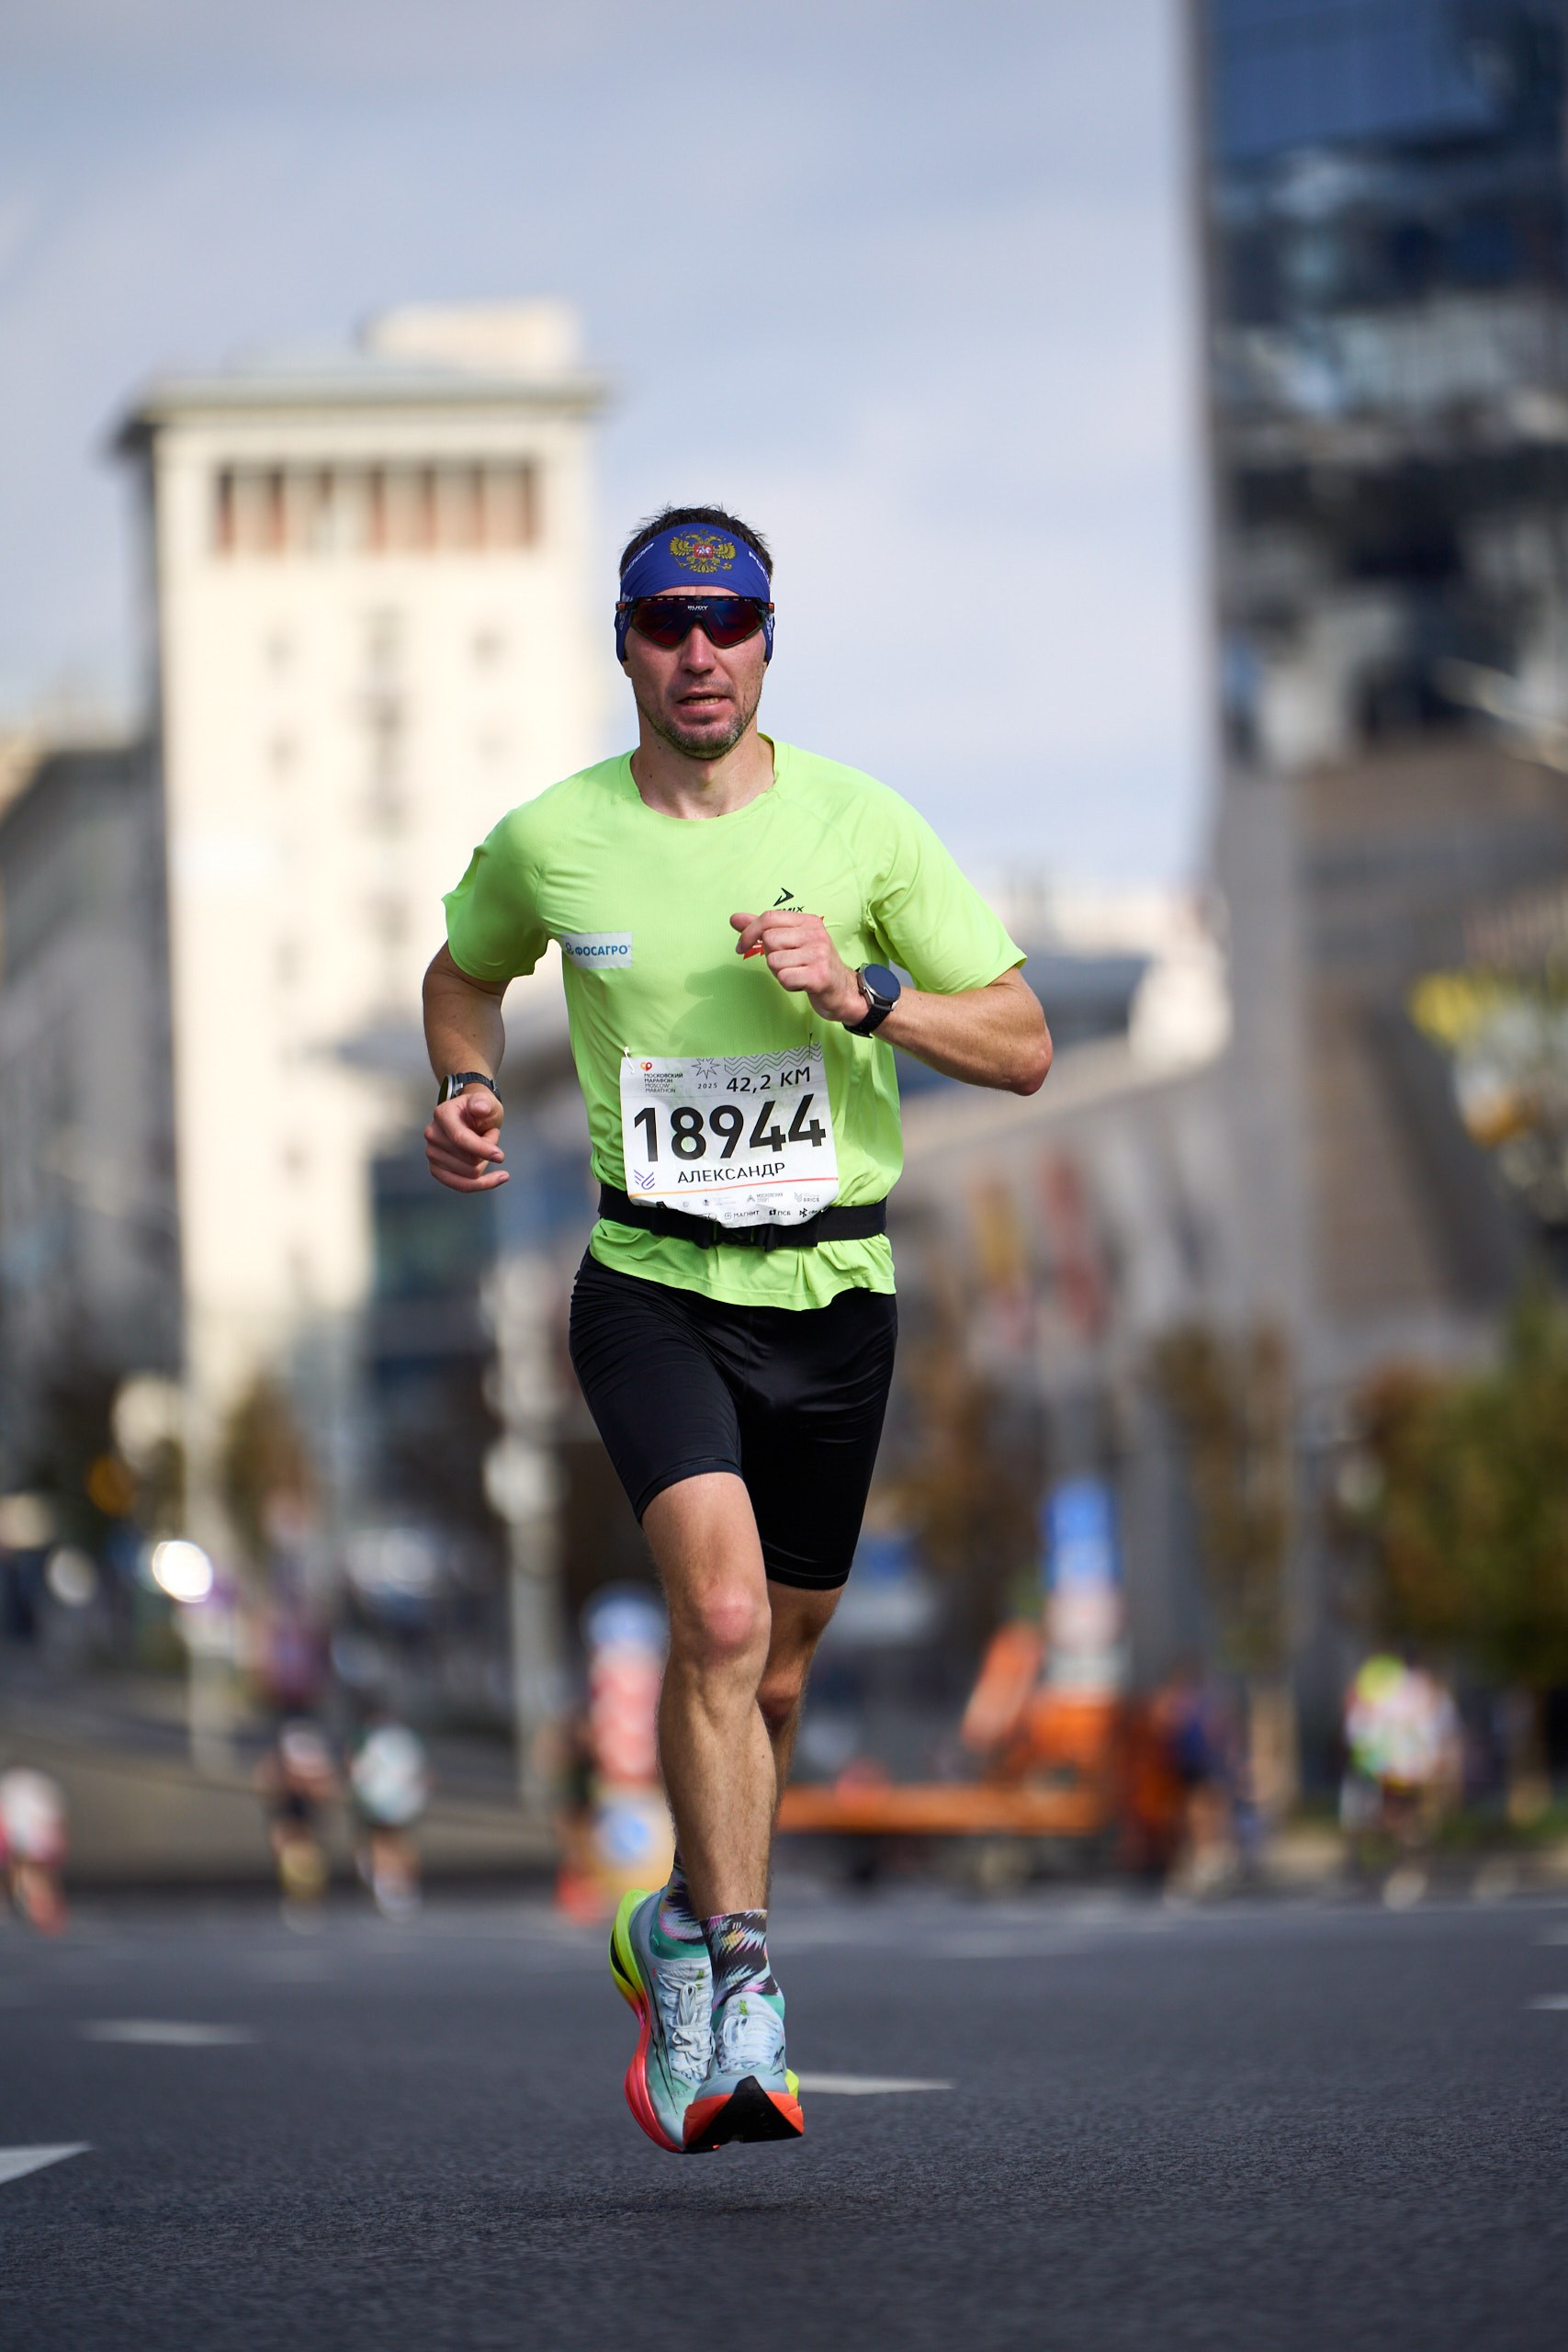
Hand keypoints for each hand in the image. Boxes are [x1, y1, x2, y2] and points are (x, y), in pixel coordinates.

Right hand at [424, 1086, 507, 1191]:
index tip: (500, 1156)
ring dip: (484, 1163)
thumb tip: (479, 1107)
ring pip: (469, 1174)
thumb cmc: (480, 1109)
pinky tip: (493, 1178)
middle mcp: (433, 1134)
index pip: (460, 1138)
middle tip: (488, 1136)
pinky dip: (480, 1184)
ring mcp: (432, 1153)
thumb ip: (483, 1101)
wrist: (472, 1117)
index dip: (482, 1149)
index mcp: (443, 1115)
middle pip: (469, 1160)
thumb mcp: (487, 1100)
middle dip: (487, 1151)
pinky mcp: (436, 1169)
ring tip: (482, 1145)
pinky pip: (460, 1185)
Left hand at [730, 910, 862, 1024]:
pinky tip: (801, 984)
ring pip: (774, 961)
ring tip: (796, 973)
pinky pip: (784, 978)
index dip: (749, 933)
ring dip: (779, 973)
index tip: (741, 946)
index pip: (768, 918)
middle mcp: (815, 934)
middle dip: (771, 957)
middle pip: (769, 941)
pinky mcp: (819, 976)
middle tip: (787, 964)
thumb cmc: (813, 964)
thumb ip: (762, 929)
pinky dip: (788, 985)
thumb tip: (734, 918)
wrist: (843, 990)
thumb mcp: (791, 941)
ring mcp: (819, 954)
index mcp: (808, 921)